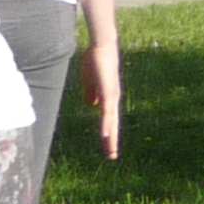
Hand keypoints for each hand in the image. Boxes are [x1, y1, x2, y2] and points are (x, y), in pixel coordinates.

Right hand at [79, 29, 123, 159]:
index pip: (109, 119)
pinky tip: (105, 133)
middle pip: (113, 124)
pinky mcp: (108, 91)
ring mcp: (112, 96)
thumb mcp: (90, 81)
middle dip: (112, 141)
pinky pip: (107, 110)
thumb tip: (91, 104)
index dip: (108, 133)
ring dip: (110, 136)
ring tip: (110, 150)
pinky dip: (106, 122)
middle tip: (112, 156)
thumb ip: (91, 92)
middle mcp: (113, 99)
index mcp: (108, 97)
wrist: (102, 47)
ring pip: (111, 120)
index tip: (108, 147)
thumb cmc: (96, 61)